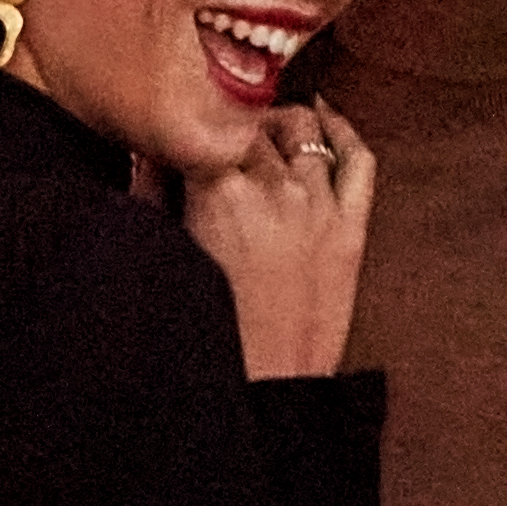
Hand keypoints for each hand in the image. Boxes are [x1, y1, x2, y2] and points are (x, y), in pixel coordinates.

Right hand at [180, 99, 373, 382]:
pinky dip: (342, 129)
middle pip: (252, 121)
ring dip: (276, 121)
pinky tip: (325, 118)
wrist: (266, 387)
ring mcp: (318, 205)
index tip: (180, 128)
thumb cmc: (213, 333)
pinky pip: (357, 159)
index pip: (206, 120)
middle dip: (229, 123)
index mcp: (220, 193)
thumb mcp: (167, 253)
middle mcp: (273, 189)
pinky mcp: (351, 228)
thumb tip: (149, 152)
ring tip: (259, 129)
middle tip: (215, 136)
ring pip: (302, 128)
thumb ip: (152, 194)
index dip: (190, 119)